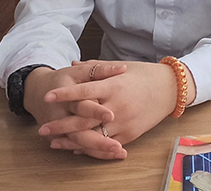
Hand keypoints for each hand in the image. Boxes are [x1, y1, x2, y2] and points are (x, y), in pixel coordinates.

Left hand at [41, 60, 192, 157]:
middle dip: (61, 125)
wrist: (169, 89)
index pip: (85, 90)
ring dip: (71, 140)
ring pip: (92, 136)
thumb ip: (95, 68)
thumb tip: (74, 63)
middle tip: (42, 128)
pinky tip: (74, 147)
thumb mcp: (120, 67)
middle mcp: (117, 105)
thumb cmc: (143, 75)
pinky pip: (105, 144)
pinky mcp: (129, 135)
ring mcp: (123, 122)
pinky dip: (89, 147)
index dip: (65, 94)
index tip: (48, 96)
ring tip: (53, 142)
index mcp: (114, 85)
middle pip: (84, 118)